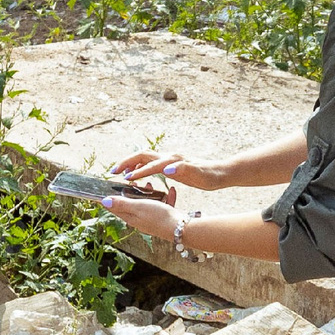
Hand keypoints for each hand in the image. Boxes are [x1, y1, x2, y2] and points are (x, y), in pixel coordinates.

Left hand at [99, 192, 180, 240]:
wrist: (181, 228)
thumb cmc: (158, 217)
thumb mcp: (138, 207)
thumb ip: (122, 204)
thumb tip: (104, 201)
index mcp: (131, 217)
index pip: (115, 208)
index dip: (108, 199)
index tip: (103, 191)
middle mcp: (140, 219)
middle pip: (130, 204)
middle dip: (129, 193)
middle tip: (130, 183)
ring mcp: (152, 218)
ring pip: (146, 203)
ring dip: (147, 193)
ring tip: (150, 184)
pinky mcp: (164, 217)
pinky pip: (162, 204)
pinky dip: (165, 197)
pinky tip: (170, 190)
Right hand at [112, 150, 233, 190]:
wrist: (222, 172)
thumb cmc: (210, 176)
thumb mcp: (199, 176)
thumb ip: (183, 171)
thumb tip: (167, 169)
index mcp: (173, 161)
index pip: (149, 164)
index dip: (136, 171)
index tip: (123, 179)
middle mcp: (169, 158)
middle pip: (142, 155)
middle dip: (126, 162)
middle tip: (112, 172)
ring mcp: (170, 160)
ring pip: (145, 158)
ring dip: (131, 164)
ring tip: (121, 174)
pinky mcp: (172, 164)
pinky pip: (151, 163)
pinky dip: (141, 167)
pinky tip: (139, 176)